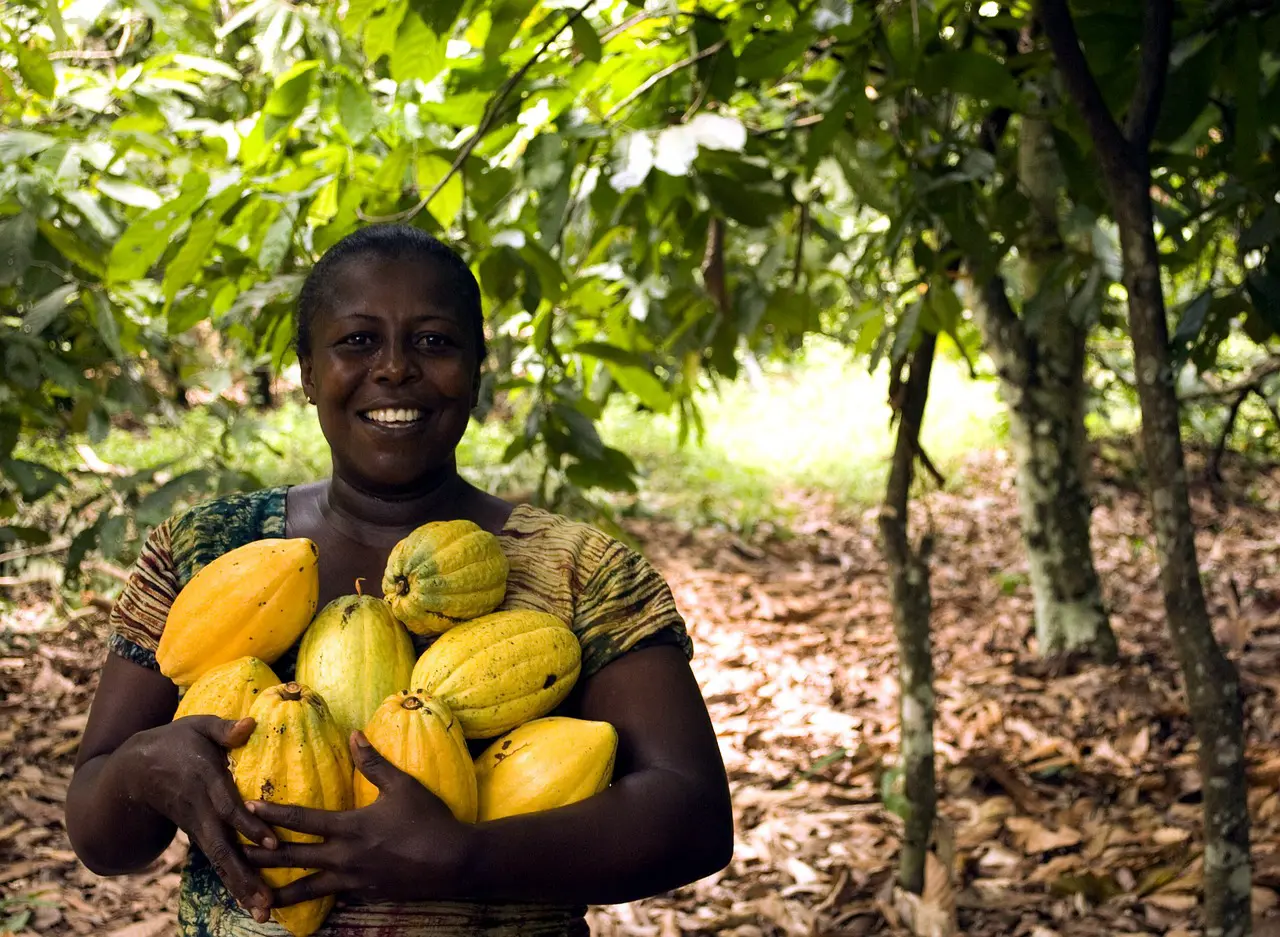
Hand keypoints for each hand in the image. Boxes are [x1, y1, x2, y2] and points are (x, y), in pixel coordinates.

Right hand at [121, 716, 276, 921]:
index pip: (228, 807)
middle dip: (244, 875)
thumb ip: (224, 728)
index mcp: (204, 782)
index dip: (249, 825)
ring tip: (262, 912)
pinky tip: (251, 902)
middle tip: (265, 901)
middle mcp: (201, 811)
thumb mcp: (196, 726)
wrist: (132, 772)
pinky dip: (233, 881)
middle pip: (223, 848)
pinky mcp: (198, 835)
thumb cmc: (174, 742)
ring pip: (220, 861)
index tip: (271, 843)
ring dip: (240, 887)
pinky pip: (217, 861)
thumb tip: (251, 723)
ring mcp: (197, 827)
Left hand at [243, 732, 470, 907]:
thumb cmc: (429, 820)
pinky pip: (332, 898)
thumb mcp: (403, 786)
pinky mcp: (366, 894)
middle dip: (262, 855)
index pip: (302, 819)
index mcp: (350, 827)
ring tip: (256, 896)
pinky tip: (302, 904)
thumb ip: (374, 762)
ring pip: (307, 888)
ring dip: (279, 891)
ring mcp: (354, 880)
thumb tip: (354, 734)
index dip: (273, 813)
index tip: (247, 808)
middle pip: (294, 857)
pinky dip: (313, 901)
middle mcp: (345, 857)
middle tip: (234, 854)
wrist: (454, 862)